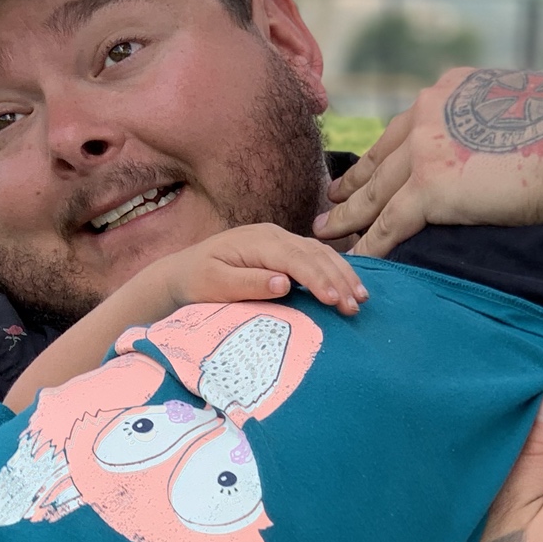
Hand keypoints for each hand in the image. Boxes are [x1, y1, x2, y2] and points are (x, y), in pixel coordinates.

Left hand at [144, 223, 368, 317]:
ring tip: (360, 299)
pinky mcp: (283, 251)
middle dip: (339, 279)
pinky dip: (334, 271)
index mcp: (258, 241)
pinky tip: (348, 286)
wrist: (182, 271)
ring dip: (342, 275)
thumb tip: (284, 283)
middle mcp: (273, 235)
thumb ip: (248, 283)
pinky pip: (315, 257)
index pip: (296, 259)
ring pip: (320, 253)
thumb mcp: (215, 285)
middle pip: (315, 254)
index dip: (318, 279)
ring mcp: (280, 240)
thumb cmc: (196, 281)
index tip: (335, 300)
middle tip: (356, 306)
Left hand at [315, 69, 542, 258]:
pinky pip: (388, 225)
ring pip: (374, 193)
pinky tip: (354, 261)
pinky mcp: (430, 188)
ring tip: (324, 234)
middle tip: (330, 202)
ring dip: (346, 217)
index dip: (384, 154)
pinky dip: (368, 246)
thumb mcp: (523, 107)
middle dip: (352, 184)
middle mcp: (429, 110)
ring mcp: (425, 149)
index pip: (406, 127)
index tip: (367, 169)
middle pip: (380, 158)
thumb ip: (493, 122)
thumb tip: (498, 145)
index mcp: (451, 89)